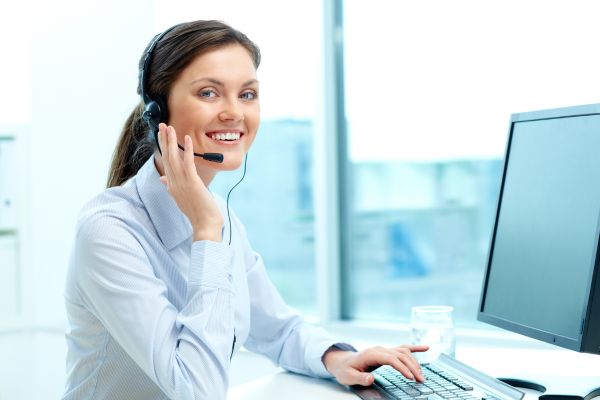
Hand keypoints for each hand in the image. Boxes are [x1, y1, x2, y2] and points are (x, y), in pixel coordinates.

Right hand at [157, 123, 223, 241]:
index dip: (162, 148)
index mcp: (171, 186)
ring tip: (169, 127)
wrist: (204, 225)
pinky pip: (188, 163)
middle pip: (166, 157)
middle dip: (163, 140)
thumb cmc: (197, 213)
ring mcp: (181, 183)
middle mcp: (173, 183)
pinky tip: (187, 139)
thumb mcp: (181, 198)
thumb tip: (163, 179)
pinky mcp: (192, 182)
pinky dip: (187, 150)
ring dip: (171, 141)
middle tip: (161, 125)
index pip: (165, 162)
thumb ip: (171, 187)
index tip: (161, 135)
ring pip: (173, 158)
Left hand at [322, 345, 428, 385]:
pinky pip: (403, 347)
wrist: (342, 362)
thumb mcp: (348, 377)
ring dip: (414, 362)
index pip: (391, 359)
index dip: (402, 367)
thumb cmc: (345, 370)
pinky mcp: (387, 352)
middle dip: (412, 367)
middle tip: (420, 380)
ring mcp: (384, 349)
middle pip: (400, 355)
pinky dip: (415, 348)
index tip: (410, 378)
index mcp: (371, 354)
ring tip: (422, 376)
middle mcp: (379, 349)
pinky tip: (425, 348)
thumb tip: (371, 378)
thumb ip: (359, 378)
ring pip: (403, 352)